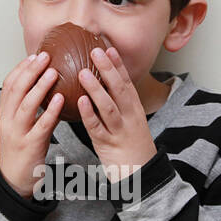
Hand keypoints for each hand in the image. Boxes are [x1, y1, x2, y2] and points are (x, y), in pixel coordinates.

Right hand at [0, 51, 60, 197]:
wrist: (13, 182)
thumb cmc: (20, 152)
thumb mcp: (19, 127)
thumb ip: (27, 109)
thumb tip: (43, 88)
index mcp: (4, 115)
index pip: (8, 85)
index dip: (20, 69)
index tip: (33, 55)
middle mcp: (8, 121)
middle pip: (16, 90)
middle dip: (30, 71)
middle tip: (45, 56)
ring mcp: (18, 133)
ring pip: (26, 105)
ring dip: (40, 86)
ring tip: (53, 71)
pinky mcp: (30, 146)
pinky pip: (41, 125)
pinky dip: (50, 110)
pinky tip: (61, 99)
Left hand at [76, 46, 156, 172]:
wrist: (140, 173)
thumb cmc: (130, 145)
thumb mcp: (129, 121)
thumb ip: (118, 104)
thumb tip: (101, 86)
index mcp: (134, 109)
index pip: (126, 82)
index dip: (117, 64)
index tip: (107, 47)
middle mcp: (129, 116)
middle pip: (119, 89)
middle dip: (107, 69)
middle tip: (95, 51)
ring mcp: (119, 130)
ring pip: (108, 106)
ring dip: (96, 88)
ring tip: (83, 73)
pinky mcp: (108, 144)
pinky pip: (98, 127)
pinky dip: (89, 114)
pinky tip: (80, 102)